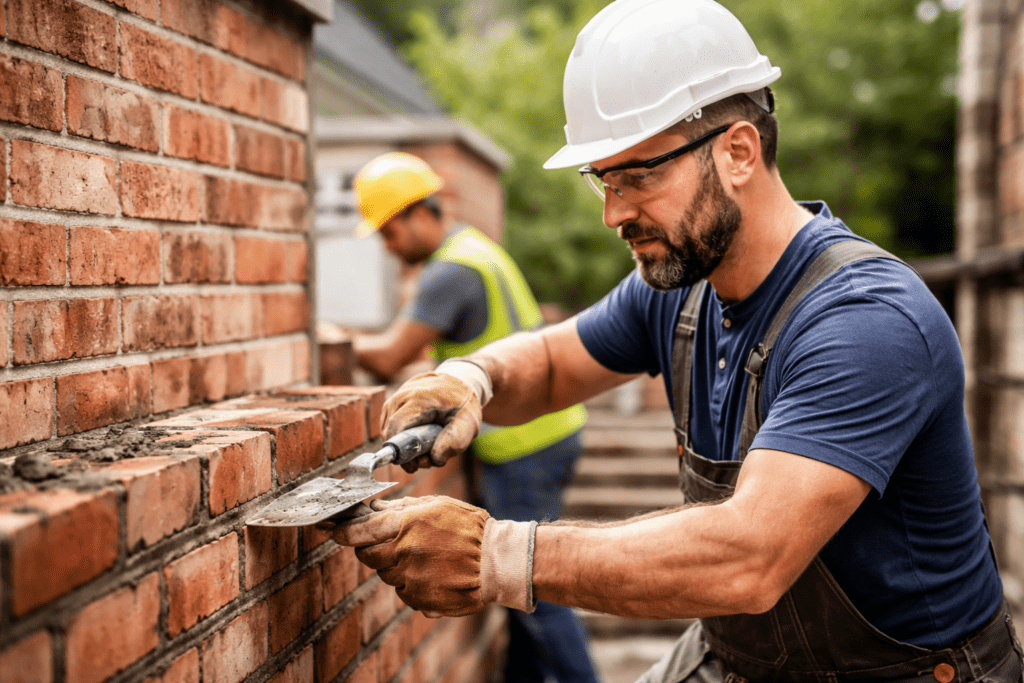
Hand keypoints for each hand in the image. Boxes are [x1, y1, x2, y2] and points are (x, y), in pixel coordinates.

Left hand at [333, 496, 489, 616]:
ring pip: (385, 574)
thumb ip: (403, 506)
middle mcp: (404, 552)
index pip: (360, 531)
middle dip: (372, 549)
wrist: (495, 561)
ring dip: (395, 566)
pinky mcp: (419, 599)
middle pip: (368, 555)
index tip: (334, 532)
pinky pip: (403, 591)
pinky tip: (432, 573)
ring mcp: (410, 578)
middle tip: (390, 543)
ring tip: (423, 557)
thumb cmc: (468, 527)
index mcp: (406, 524)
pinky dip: (411, 583)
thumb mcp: (437, 505)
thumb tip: (376, 507)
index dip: (343, 533)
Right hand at [381, 372, 481, 471]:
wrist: (459, 382)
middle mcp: (402, 396)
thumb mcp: (468, 423)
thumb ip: (454, 441)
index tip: (413, 466)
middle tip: (424, 460)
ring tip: (424, 448)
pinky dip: (401, 436)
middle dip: (404, 452)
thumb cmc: (463, 404)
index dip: (401, 452)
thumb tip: (434, 459)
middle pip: (389, 432)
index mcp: (419, 399)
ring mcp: (396, 397)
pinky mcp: (394, 402)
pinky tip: (418, 438)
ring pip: (387, 429)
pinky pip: (389, 425)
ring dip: (402, 445)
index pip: (396, 428)